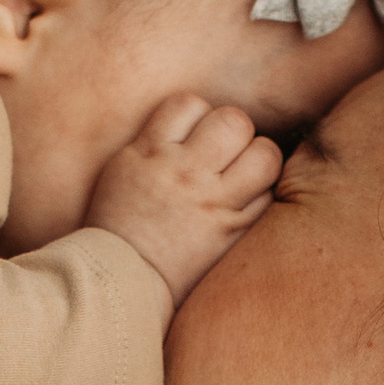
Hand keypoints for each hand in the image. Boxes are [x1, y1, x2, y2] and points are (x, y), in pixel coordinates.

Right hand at [85, 95, 281, 307]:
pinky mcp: (231, 231)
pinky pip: (267, 197)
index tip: (194, 135)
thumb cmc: (116, 225)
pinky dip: (261, 197)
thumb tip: (192, 122)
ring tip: (245, 173)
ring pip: (264, 155)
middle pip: (234, 121)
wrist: (117, 281)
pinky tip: (243, 204)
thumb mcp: (123, 169)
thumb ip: (154, 141)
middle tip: (226, 153)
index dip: (199, 115)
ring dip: (259, 159)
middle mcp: (183, 171)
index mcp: (150, 151)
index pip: (190, 103)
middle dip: (235, 131)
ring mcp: (211, 202)